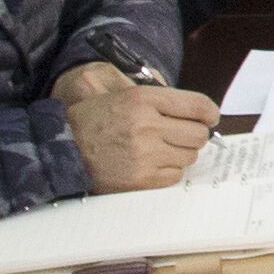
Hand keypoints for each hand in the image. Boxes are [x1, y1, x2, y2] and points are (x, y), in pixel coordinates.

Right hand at [58, 69, 218, 193]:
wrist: (62, 148)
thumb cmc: (94, 120)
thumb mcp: (122, 94)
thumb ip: (159, 96)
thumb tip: (199, 108)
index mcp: (142, 99)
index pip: (197, 105)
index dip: (210, 112)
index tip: (211, 117)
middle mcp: (146, 125)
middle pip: (198, 133)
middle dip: (195, 134)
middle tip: (182, 135)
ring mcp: (144, 155)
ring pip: (190, 156)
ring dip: (181, 153)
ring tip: (163, 149)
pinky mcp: (140, 179)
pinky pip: (175, 176)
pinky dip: (169, 171)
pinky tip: (154, 164)